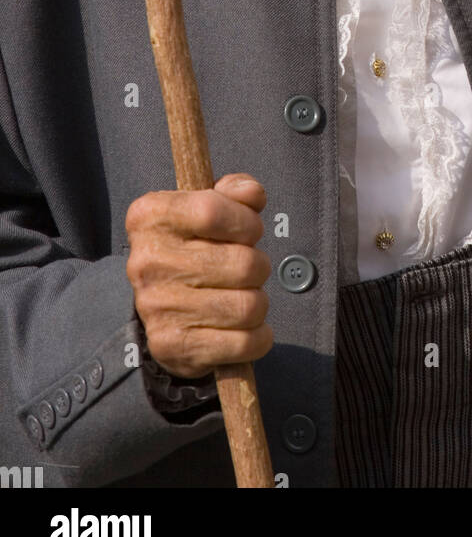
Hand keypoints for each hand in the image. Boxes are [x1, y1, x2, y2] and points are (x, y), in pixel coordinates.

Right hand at [126, 173, 272, 377]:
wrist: (161, 304)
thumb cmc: (195, 245)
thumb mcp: (208, 205)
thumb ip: (236, 191)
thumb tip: (252, 195)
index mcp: (150, 217)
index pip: (212, 211)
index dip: (246, 221)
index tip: (251, 230)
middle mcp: (147, 261)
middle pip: (242, 263)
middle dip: (259, 266)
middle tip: (248, 270)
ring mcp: (157, 307)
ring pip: (249, 306)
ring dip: (259, 302)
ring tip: (243, 297)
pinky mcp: (171, 346)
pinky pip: (243, 343)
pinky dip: (258, 337)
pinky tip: (245, 327)